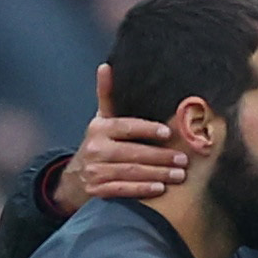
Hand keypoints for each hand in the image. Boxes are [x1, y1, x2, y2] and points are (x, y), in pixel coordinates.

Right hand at [49, 64, 184, 214]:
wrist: (74, 177)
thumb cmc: (97, 144)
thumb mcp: (101, 119)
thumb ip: (107, 95)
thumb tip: (106, 66)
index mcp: (99, 128)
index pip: (127, 127)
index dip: (147, 130)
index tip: (168, 133)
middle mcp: (95, 149)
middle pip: (133, 153)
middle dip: (160, 157)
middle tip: (183, 159)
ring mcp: (95, 172)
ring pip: (130, 173)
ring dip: (157, 174)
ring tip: (178, 175)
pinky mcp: (97, 191)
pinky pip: (123, 190)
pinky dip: (142, 190)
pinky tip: (159, 189)